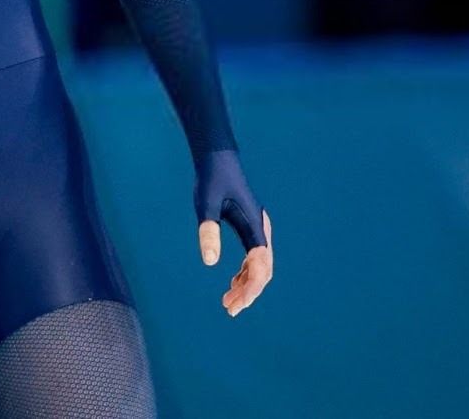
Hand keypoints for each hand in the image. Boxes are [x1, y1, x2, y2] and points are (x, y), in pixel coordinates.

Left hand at [193, 149, 273, 316]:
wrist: (217, 159)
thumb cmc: (211, 179)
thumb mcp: (205, 204)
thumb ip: (208, 231)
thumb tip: (211, 262)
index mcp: (255, 226)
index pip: (260, 266)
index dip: (251, 288)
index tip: (236, 304)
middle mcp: (261, 230)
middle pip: (263, 270)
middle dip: (249, 292)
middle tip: (230, 310)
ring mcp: (257, 230)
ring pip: (259, 266)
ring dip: (246, 285)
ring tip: (228, 303)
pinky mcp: (249, 228)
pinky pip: (253, 258)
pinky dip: (245, 274)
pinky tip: (232, 283)